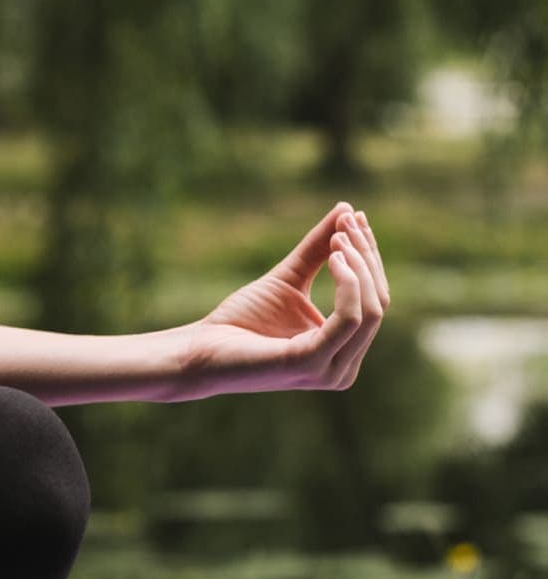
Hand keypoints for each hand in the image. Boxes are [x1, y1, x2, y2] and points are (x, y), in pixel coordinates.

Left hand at [173, 202, 389, 400]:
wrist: (200, 350)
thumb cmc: (241, 320)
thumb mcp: (289, 278)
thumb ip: (319, 250)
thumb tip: (348, 208)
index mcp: (342, 351)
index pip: (375, 300)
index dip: (369, 256)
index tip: (355, 216)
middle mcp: (343, 368)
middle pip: (377, 303)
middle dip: (366, 256)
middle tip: (348, 221)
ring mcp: (330, 370)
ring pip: (370, 309)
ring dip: (359, 265)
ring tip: (338, 236)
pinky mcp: (311, 364)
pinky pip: (349, 319)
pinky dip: (347, 283)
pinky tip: (333, 257)